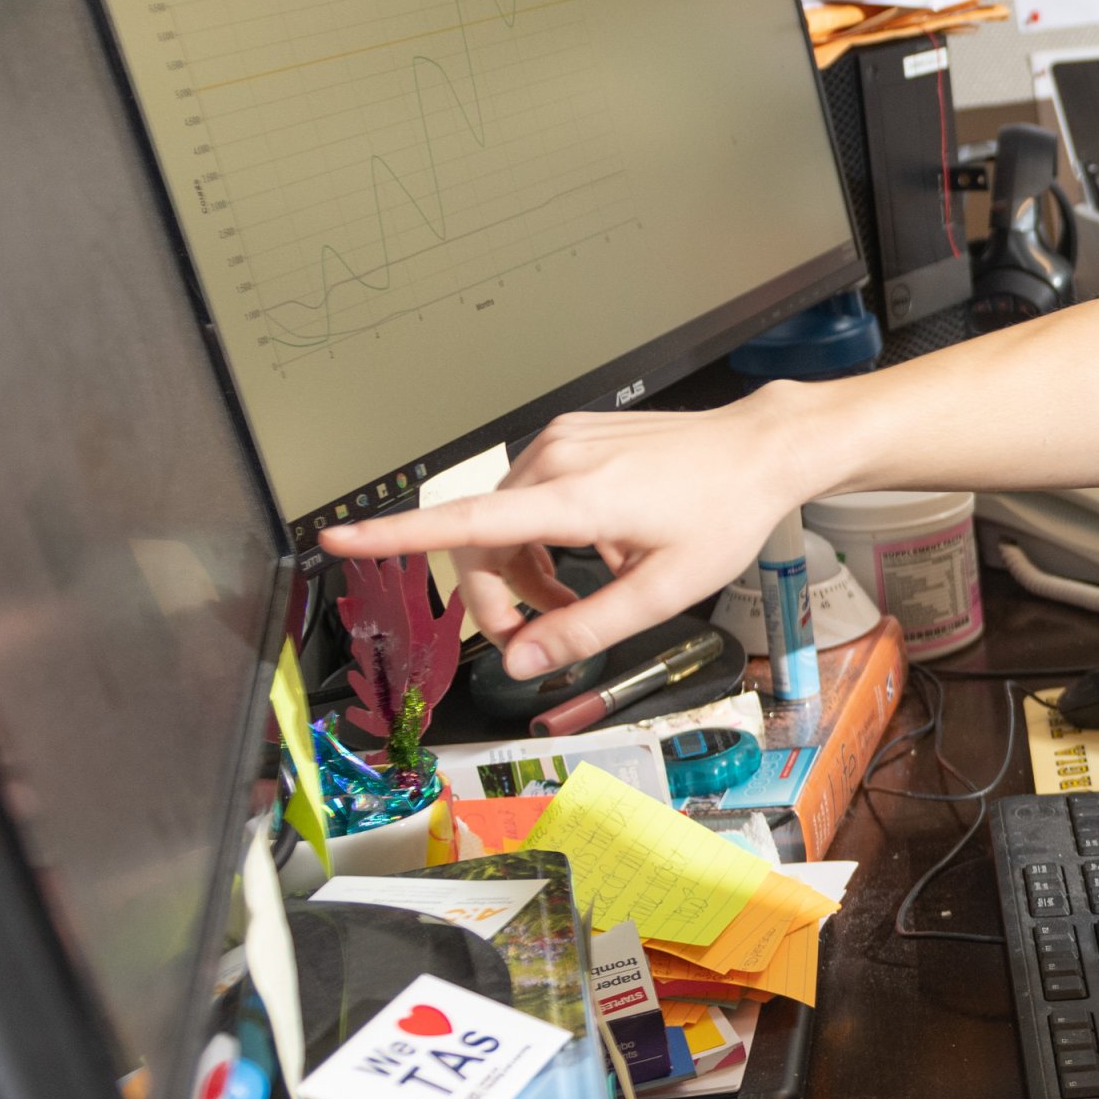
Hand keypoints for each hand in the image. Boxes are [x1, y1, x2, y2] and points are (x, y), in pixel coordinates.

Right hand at [317, 385, 826, 677]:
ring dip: (528, 570)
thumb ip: (585, 630)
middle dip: (501, 597)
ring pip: (506, 522)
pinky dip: (546, 536)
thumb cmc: (722, 513)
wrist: (759, 451)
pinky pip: (531, 496)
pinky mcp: (571, 436)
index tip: (339, 536)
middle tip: (540, 638)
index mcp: (575, 497)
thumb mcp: (662, 591)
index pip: (467, 520)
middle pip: (485, 540)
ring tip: (581, 596)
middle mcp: (556, 458)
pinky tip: (595, 551)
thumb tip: (522, 662)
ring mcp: (562, 441)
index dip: (396, 532)